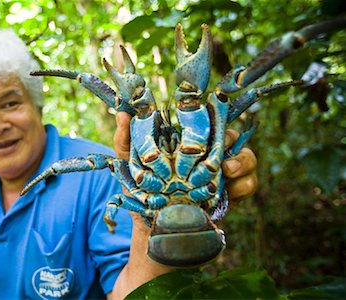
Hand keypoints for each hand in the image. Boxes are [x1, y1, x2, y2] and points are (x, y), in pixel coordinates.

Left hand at [113, 112, 257, 202]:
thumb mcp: (128, 164)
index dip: (215, 117)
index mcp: (187, 143)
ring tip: (228, 171)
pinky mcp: (230, 194)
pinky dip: (244, 186)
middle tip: (220, 150)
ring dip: (243, 161)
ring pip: (247, 157)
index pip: (208, 122)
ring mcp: (221, 174)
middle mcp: (207, 155)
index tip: (211, 120)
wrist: (152, 227)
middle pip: (231, 137)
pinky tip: (230, 194)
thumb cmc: (140, 191)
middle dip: (232, 139)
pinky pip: (248, 184)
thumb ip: (125, 140)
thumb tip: (122, 113)